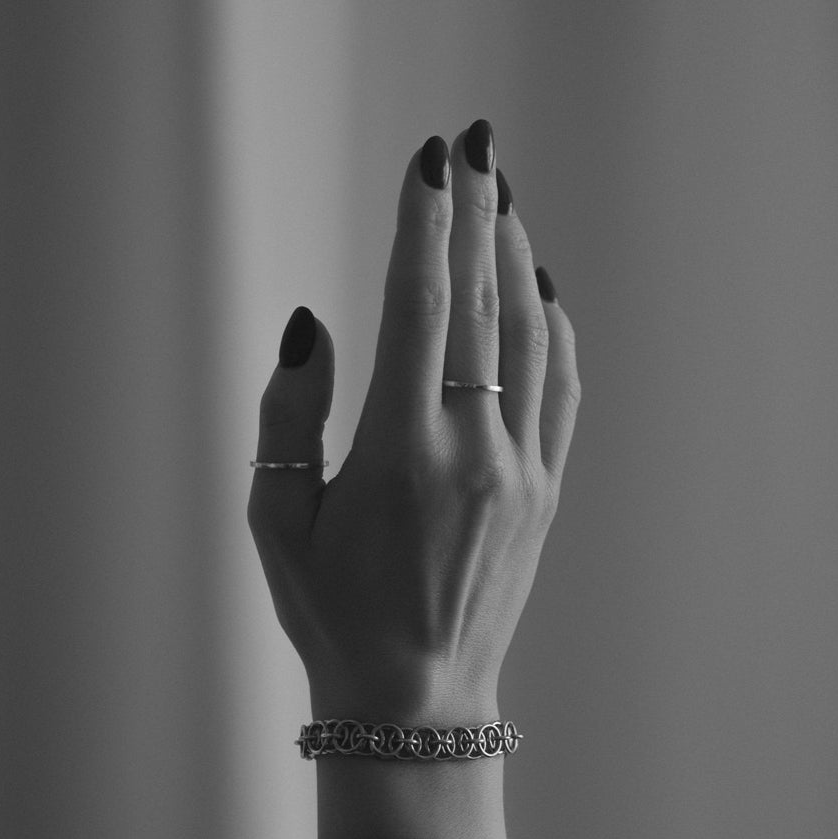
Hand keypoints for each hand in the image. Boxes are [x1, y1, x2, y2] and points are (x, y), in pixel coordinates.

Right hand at [248, 121, 580, 724]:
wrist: (417, 697)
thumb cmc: (330, 610)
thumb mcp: (276, 518)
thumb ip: (291, 414)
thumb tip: (315, 324)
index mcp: (400, 453)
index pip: (419, 307)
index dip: (426, 224)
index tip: (432, 160)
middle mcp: (472, 451)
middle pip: (482, 303)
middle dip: (478, 213)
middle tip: (476, 141)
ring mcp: (521, 471)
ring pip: (529, 337)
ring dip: (516, 258)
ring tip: (503, 195)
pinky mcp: (547, 492)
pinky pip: (560, 388)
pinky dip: (554, 328)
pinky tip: (541, 288)